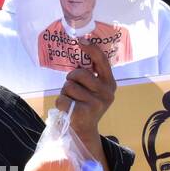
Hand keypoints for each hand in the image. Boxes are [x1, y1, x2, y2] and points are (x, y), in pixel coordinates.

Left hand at [54, 40, 115, 164]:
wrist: (84, 130)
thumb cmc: (85, 103)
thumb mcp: (93, 88)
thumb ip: (91, 74)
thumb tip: (80, 48)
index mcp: (110, 83)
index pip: (102, 61)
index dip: (91, 49)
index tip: (80, 40)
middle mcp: (106, 92)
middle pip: (78, 73)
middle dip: (70, 79)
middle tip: (74, 90)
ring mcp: (96, 103)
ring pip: (68, 86)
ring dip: (65, 92)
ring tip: (72, 101)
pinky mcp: (84, 112)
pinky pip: (62, 99)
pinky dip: (60, 103)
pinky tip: (68, 110)